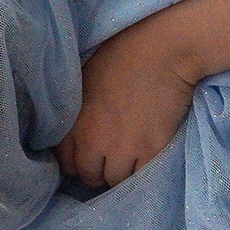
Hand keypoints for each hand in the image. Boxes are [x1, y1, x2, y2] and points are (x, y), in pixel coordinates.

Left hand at [60, 20, 200, 187]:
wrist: (162, 48)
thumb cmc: (123, 56)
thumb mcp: (84, 82)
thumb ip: (75, 114)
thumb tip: (75, 134)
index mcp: (73, 124)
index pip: (67, 163)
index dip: (80, 159)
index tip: (91, 153)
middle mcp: (92, 142)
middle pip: (90, 176)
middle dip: (100, 168)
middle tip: (113, 153)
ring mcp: (121, 150)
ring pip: (115, 180)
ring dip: (122, 170)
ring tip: (133, 150)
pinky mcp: (149, 151)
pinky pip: (141, 176)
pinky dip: (143, 168)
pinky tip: (147, 149)